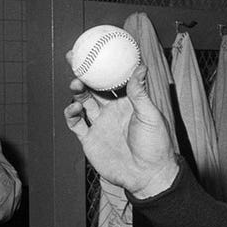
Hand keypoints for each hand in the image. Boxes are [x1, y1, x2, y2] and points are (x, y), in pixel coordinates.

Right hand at [64, 63, 178, 198]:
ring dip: (77, 91)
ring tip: (77, 84)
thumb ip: (140, 93)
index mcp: (129, 103)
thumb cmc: (156, 145)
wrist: (147, 175)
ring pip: (83, 102)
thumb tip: (141, 66)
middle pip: (94, 87)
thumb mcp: (150, 115)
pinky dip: (71, 114)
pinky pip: (75, 124)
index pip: (114, 80)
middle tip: (75, 58)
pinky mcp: (90, 140)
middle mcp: (113, 111)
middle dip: (84, 72)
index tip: (97, 50)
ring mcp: (100, 125)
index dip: (105, 66)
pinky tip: (74, 108)